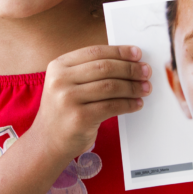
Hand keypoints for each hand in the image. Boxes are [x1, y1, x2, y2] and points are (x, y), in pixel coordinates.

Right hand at [30, 45, 151, 160]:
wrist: (47, 141)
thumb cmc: (63, 111)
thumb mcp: (67, 84)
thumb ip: (89, 71)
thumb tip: (128, 62)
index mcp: (58, 66)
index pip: (95, 52)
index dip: (119, 51)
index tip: (136, 54)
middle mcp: (60, 80)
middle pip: (105, 67)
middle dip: (130, 69)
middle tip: (145, 72)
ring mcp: (68, 99)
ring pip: (111, 86)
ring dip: (133, 87)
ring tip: (144, 88)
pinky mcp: (79, 118)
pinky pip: (112, 106)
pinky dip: (128, 104)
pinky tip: (136, 104)